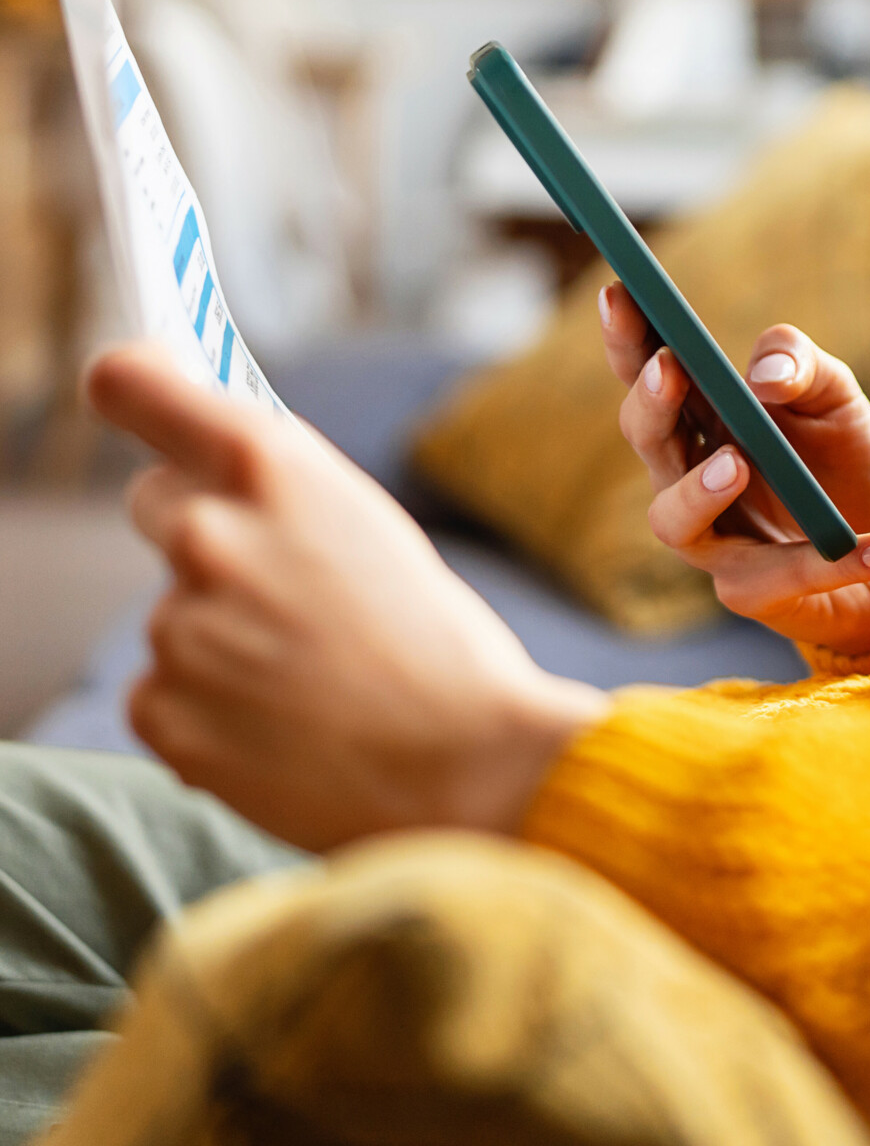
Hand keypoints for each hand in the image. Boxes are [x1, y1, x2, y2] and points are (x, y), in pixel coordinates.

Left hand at [84, 342, 607, 851]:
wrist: (464, 762)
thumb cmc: (433, 638)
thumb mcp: (366, 524)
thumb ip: (279, 489)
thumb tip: (205, 465)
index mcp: (267, 466)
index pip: (130, 383)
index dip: (130, 386)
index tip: (137, 394)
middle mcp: (206, 534)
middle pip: (153, 499)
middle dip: (200, 527)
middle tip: (278, 579)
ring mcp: (176, 626)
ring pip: (172, 607)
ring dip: (218, 632)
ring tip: (308, 672)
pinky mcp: (161, 711)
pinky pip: (163, 689)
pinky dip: (209, 705)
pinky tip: (282, 722)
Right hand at [601, 286, 869, 656]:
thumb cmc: (844, 464)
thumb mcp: (838, 398)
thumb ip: (802, 366)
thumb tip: (765, 375)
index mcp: (703, 419)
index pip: (649, 372)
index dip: (629, 337)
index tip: (622, 291)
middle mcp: (690, 478)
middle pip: (647, 441)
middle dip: (650, 404)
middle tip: (668, 368)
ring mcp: (714, 540)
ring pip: (674, 521)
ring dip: (698, 489)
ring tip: (737, 462)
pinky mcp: (753, 592)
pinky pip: (780, 578)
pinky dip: (833, 562)